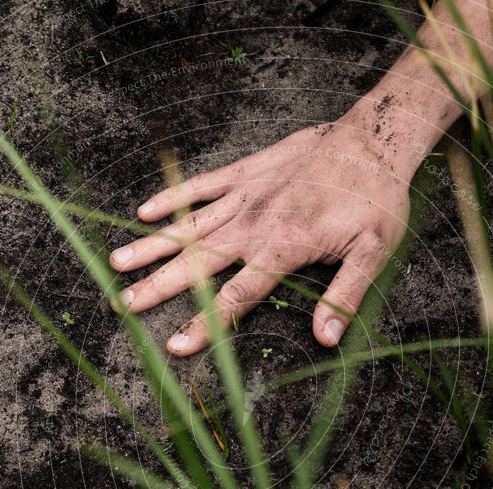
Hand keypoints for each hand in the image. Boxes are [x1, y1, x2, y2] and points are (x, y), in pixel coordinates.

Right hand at [109, 113, 410, 355]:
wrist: (374, 138)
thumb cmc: (376, 198)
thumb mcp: (372, 253)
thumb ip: (344, 296)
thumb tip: (325, 339)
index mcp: (283, 249)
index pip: (236, 297)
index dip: (205, 325)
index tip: (175, 345)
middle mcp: (255, 223)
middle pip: (198, 262)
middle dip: (158, 286)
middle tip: (123, 303)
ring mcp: (247, 195)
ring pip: (189, 225)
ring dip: (152, 245)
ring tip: (117, 261)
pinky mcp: (247, 171)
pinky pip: (203, 185)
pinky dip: (173, 197)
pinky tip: (144, 211)